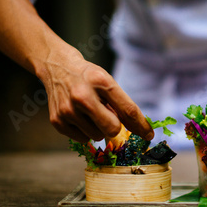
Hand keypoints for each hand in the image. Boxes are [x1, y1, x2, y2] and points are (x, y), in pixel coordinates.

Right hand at [38, 48, 153, 142]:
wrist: (57, 67)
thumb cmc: (88, 77)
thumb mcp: (107, 82)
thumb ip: (121, 104)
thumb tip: (137, 129)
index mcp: (101, 82)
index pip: (127, 109)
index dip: (141, 125)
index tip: (149, 135)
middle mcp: (82, 96)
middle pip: (112, 129)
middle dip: (114, 126)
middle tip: (107, 114)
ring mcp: (67, 110)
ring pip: (97, 136)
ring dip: (98, 128)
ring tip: (89, 111)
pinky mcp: (57, 121)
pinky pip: (83, 139)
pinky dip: (85, 131)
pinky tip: (78, 115)